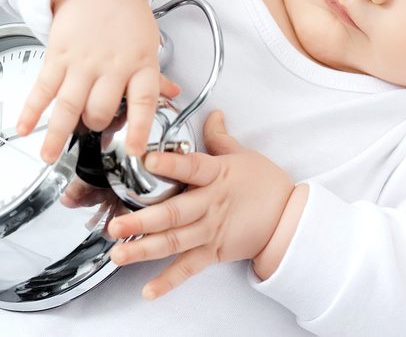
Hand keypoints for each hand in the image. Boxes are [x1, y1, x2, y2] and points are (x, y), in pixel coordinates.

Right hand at [15, 0, 180, 162]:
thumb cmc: (125, 13)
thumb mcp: (149, 42)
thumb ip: (155, 74)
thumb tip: (172, 94)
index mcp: (140, 64)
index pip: (143, 101)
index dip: (140, 129)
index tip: (136, 150)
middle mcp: (111, 65)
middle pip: (100, 109)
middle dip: (94, 127)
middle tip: (90, 129)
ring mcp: (82, 62)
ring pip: (68, 105)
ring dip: (56, 134)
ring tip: (49, 156)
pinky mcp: (57, 56)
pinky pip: (42, 87)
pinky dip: (31, 109)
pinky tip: (24, 127)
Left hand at [106, 111, 294, 299]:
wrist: (290, 218)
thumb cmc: (265, 184)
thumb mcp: (243, 155)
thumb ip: (219, 137)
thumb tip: (213, 113)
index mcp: (216, 176)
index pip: (191, 167)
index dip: (171, 163)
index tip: (148, 159)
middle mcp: (210, 205)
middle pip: (174, 213)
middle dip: (142, 221)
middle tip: (115, 225)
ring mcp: (210, 231)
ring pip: (174, 242)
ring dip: (145, 250)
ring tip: (119, 254)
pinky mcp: (214, 252)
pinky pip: (188, 268)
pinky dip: (169, 281)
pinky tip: (148, 290)